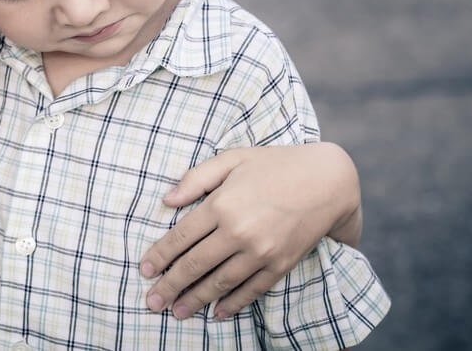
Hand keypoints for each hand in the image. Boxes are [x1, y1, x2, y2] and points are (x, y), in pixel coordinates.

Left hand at [139, 142, 361, 318]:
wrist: (326, 180)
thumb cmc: (274, 164)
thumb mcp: (232, 159)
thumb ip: (196, 178)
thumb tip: (166, 200)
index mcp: (221, 205)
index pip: (181, 238)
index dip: (160, 256)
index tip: (144, 270)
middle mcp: (238, 232)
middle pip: (195, 265)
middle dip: (170, 285)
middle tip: (152, 301)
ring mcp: (261, 251)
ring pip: (220, 282)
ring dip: (196, 299)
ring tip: (177, 312)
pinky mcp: (281, 264)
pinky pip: (251, 290)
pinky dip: (233, 303)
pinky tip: (217, 312)